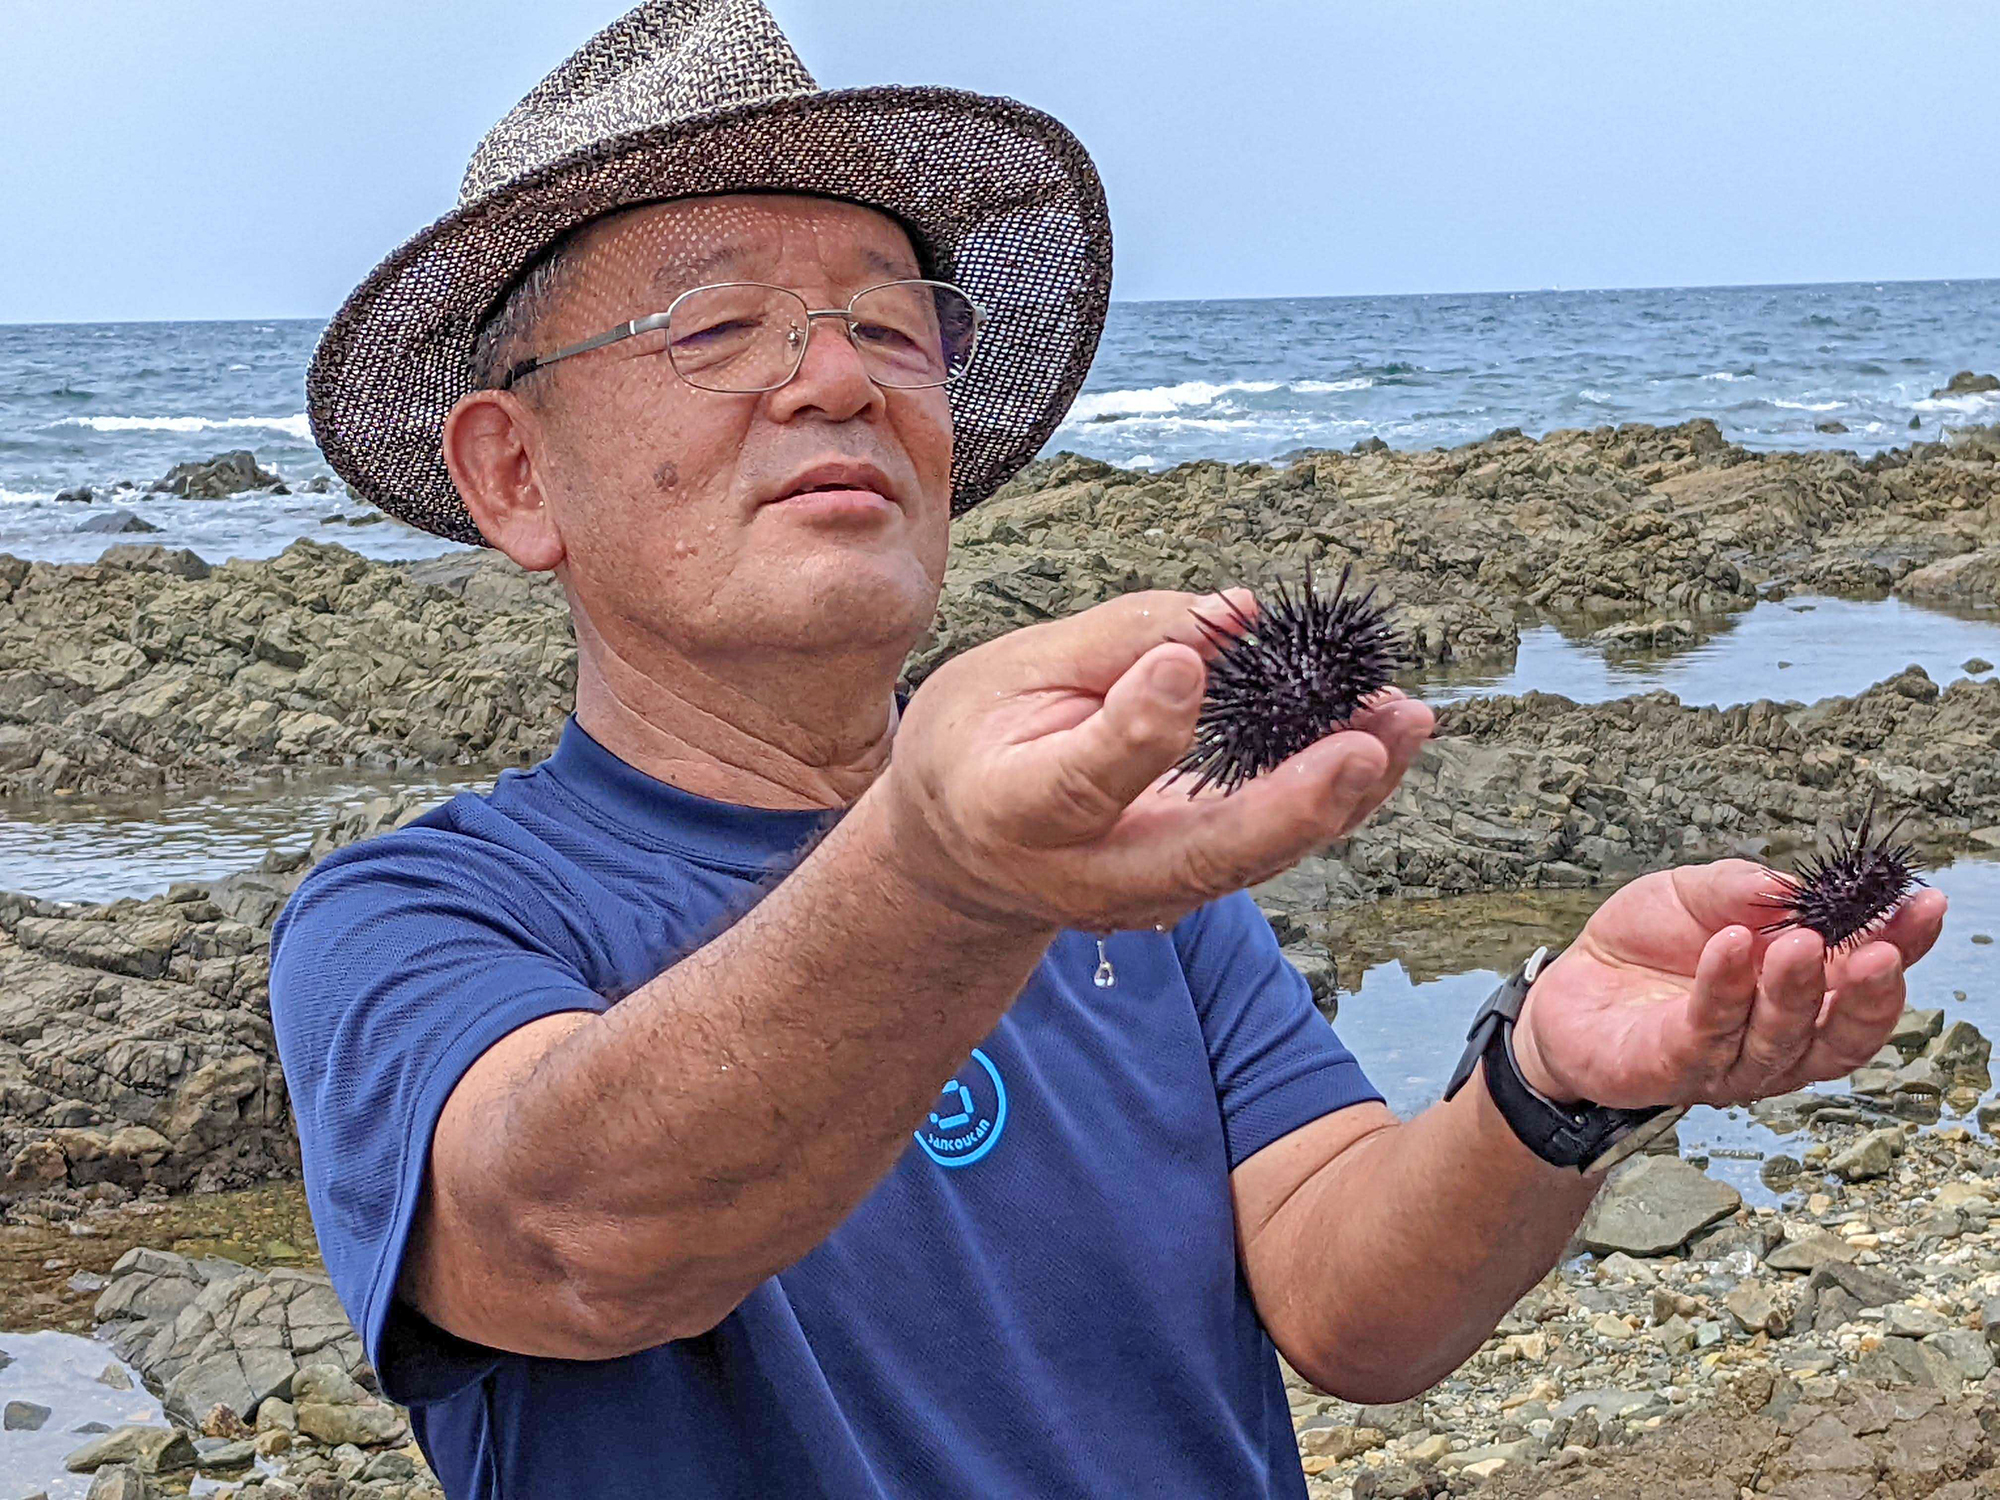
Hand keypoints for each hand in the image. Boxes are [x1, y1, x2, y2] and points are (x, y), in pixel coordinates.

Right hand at [878, 589, 1434, 931]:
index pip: (1084, 781)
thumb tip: (1236, 615)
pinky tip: (1388, 740)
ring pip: (1256, 858)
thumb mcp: (1012, 670)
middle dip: (1290, 805)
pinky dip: (1336, 797)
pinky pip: (1272, 849)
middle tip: (1363, 747)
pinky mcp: (1192, 889)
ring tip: (1404, 722)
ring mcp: (1146, 896)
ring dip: (1342, 797)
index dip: (1139, 729)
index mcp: (1015, 809)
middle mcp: (1088, 873)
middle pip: (1199, 855)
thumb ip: (1120, 638)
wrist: (960, 848)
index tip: (1186, 663)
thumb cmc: (981, 739)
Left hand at [1510, 859, 1947, 1108]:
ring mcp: (1728, 1063)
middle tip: (1876, 951)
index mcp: (1801, 994)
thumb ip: (1746, 889)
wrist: (1569, 985)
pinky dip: (1722, 990)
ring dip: (1793, 991)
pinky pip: (1704, 1033)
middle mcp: (1778, 1040)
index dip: (1903, 947)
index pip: (1866, 979)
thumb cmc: (1647, 945)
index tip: (1924, 906)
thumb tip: (1794, 886)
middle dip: (1865, 992)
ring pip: (1779, 1040)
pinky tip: (1728, 948)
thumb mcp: (1697, 894)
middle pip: (1840, 1031)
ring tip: (1798, 941)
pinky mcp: (1670, 1069)